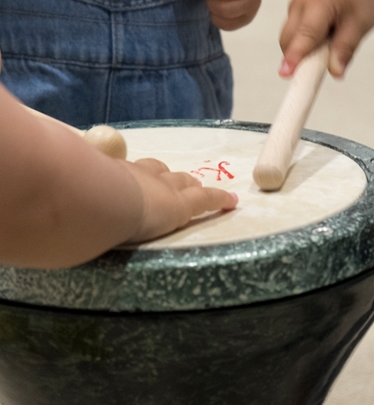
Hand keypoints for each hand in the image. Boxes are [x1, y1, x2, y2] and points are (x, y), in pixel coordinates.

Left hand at [122, 158, 237, 243]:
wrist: (100, 200)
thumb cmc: (129, 225)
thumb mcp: (153, 234)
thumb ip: (159, 231)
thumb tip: (161, 248)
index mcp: (175, 204)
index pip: (204, 198)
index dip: (219, 199)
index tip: (233, 200)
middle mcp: (161, 185)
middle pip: (183, 180)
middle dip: (191, 184)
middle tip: (195, 187)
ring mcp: (138, 173)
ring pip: (158, 168)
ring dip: (163, 174)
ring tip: (162, 178)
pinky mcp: (116, 167)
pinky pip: (129, 166)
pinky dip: (131, 172)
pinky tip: (121, 176)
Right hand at [279, 0, 373, 77]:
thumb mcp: (361, 23)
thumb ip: (346, 48)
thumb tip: (336, 73)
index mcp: (320, 1)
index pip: (306, 35)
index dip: (295, 56)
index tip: (285, 74)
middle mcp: (300, 1)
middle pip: (290, 40)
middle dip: (302, 57)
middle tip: (326, 62)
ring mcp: (293, 4)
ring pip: (289, 39)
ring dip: (305, 49)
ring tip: (332, 38)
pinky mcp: (293, 10)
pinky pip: (293, 35)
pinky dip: (306, 42)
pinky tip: (326, 33)